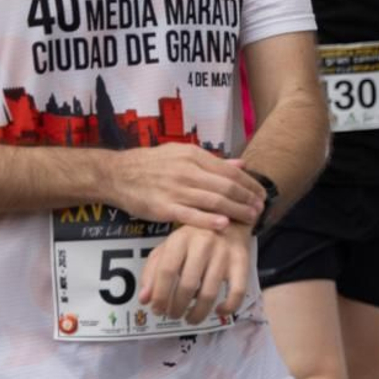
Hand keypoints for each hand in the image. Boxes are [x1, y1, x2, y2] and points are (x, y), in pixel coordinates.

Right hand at [108, 145, 263, 231]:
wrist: (117, 174)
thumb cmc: (150, 164)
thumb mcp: (180, 153)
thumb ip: (211, 160)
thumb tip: (241, 162)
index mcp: (191, 155)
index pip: (229, 170)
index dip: (248, 183)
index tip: (261, 193)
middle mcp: (186, 170)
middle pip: (226, 186)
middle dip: (247, 198)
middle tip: (261, 209)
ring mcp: (175, 189)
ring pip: (213, 200)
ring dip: (236, 210)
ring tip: (250, 218)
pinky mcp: (163, 207)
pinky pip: (191, 215)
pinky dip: (209, 220)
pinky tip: (224, 225)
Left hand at [139, 223, 252, 323]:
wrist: (229, 219)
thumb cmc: (193, 238)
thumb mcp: (169, 247)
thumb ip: (153, 271)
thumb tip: (144, 300)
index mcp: (180, 239)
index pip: (167, 271)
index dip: (160, 295)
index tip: (157, 310)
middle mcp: (203, 244)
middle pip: (188, 285)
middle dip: (177, 307)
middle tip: (173, 316)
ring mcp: (224, 253)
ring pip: (209, 293)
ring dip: (198, 313)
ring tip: (190, 319)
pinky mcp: (242, 262)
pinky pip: (237, 292)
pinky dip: (228, 307)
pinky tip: (219, 311)